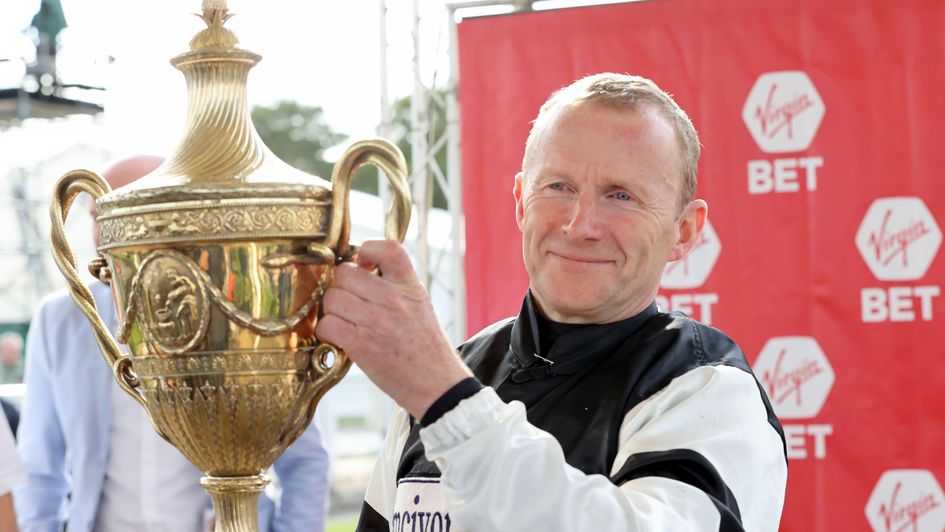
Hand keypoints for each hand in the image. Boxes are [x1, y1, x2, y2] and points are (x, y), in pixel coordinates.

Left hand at [316, 240, 472, 418]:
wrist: (436, 383)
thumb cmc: (426, 348)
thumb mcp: (420, 304)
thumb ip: (396, 285)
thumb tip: (363, 271)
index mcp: (410, 286)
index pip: (387, 248)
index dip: (367, 250)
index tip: (363, 265)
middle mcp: (393, 298)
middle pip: (344, 274)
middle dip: (341, 287)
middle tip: (348, 301)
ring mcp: (376, 320)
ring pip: (331, 298)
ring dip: (332, 310)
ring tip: (345, 321)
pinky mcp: (361, 343)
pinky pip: (327, 324)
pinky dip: (327, 331)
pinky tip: (339, 337)